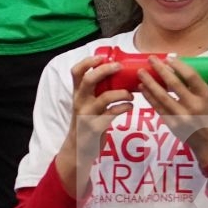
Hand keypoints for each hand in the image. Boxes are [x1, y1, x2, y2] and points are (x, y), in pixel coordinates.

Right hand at [53, 56, 131, 194]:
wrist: (78, 149)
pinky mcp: (95, 127)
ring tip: (131, 95)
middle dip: (106, 70)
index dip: (88, 62)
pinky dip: (125, 108)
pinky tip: (130, 108)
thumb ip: (96, 92)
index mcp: (77, 93)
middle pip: (89, 80)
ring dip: (122, 93)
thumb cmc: (87, 122)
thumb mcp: (86, 104)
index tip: (102, 58)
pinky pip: (113, 114)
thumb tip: (119, 77)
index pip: (76, 72)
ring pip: (105, 97)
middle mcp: (80, 101)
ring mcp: (87, 114)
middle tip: (120, 68)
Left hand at [139, 56, 207, 168]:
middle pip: (174, 84)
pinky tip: (142, 87)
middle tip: (151, 59)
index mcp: (205, 96)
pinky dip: (149, 96)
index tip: (169, 58)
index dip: (179, 66)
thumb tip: (183, 64)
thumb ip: (198, 84)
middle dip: (160, 69)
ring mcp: (181, 116)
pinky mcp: (172, 124)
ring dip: (149, 82)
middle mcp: (194, 106)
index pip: (191, 76)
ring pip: (161, 96)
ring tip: (140, 72)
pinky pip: (157, 107)